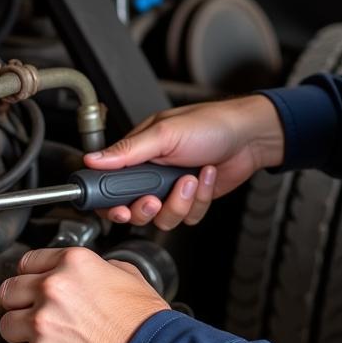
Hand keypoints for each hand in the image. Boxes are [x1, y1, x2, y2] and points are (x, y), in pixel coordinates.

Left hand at [0, 246, 169, 342]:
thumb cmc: (148, 327)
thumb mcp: (130, 278)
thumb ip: (101, 269)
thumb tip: (91, 274)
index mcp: (74, 264)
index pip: (28, 262)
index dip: (31, 278)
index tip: (33, 289)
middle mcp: (53, 289)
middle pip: (9, 292)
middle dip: (21, 306)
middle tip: (35, 318)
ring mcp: (42, 325)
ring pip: (6, 327)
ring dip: (22, 337)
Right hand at [84, 94, 283, 229]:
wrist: (249, 137)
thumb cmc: (210, 124)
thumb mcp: (163, 134)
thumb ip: (127, 151)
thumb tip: (92, 159)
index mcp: (137, 154)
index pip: (110, 185)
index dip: (111, 203)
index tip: (119, 208)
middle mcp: (151, 173)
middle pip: (134, 210)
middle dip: (148, 208)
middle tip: (155, 198)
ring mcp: (172, 189)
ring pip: (162, 218)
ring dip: (179, 201)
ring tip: (190, 178)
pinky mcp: (192, 200)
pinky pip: (187, 217)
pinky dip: (199, 200)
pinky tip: (205, 176)